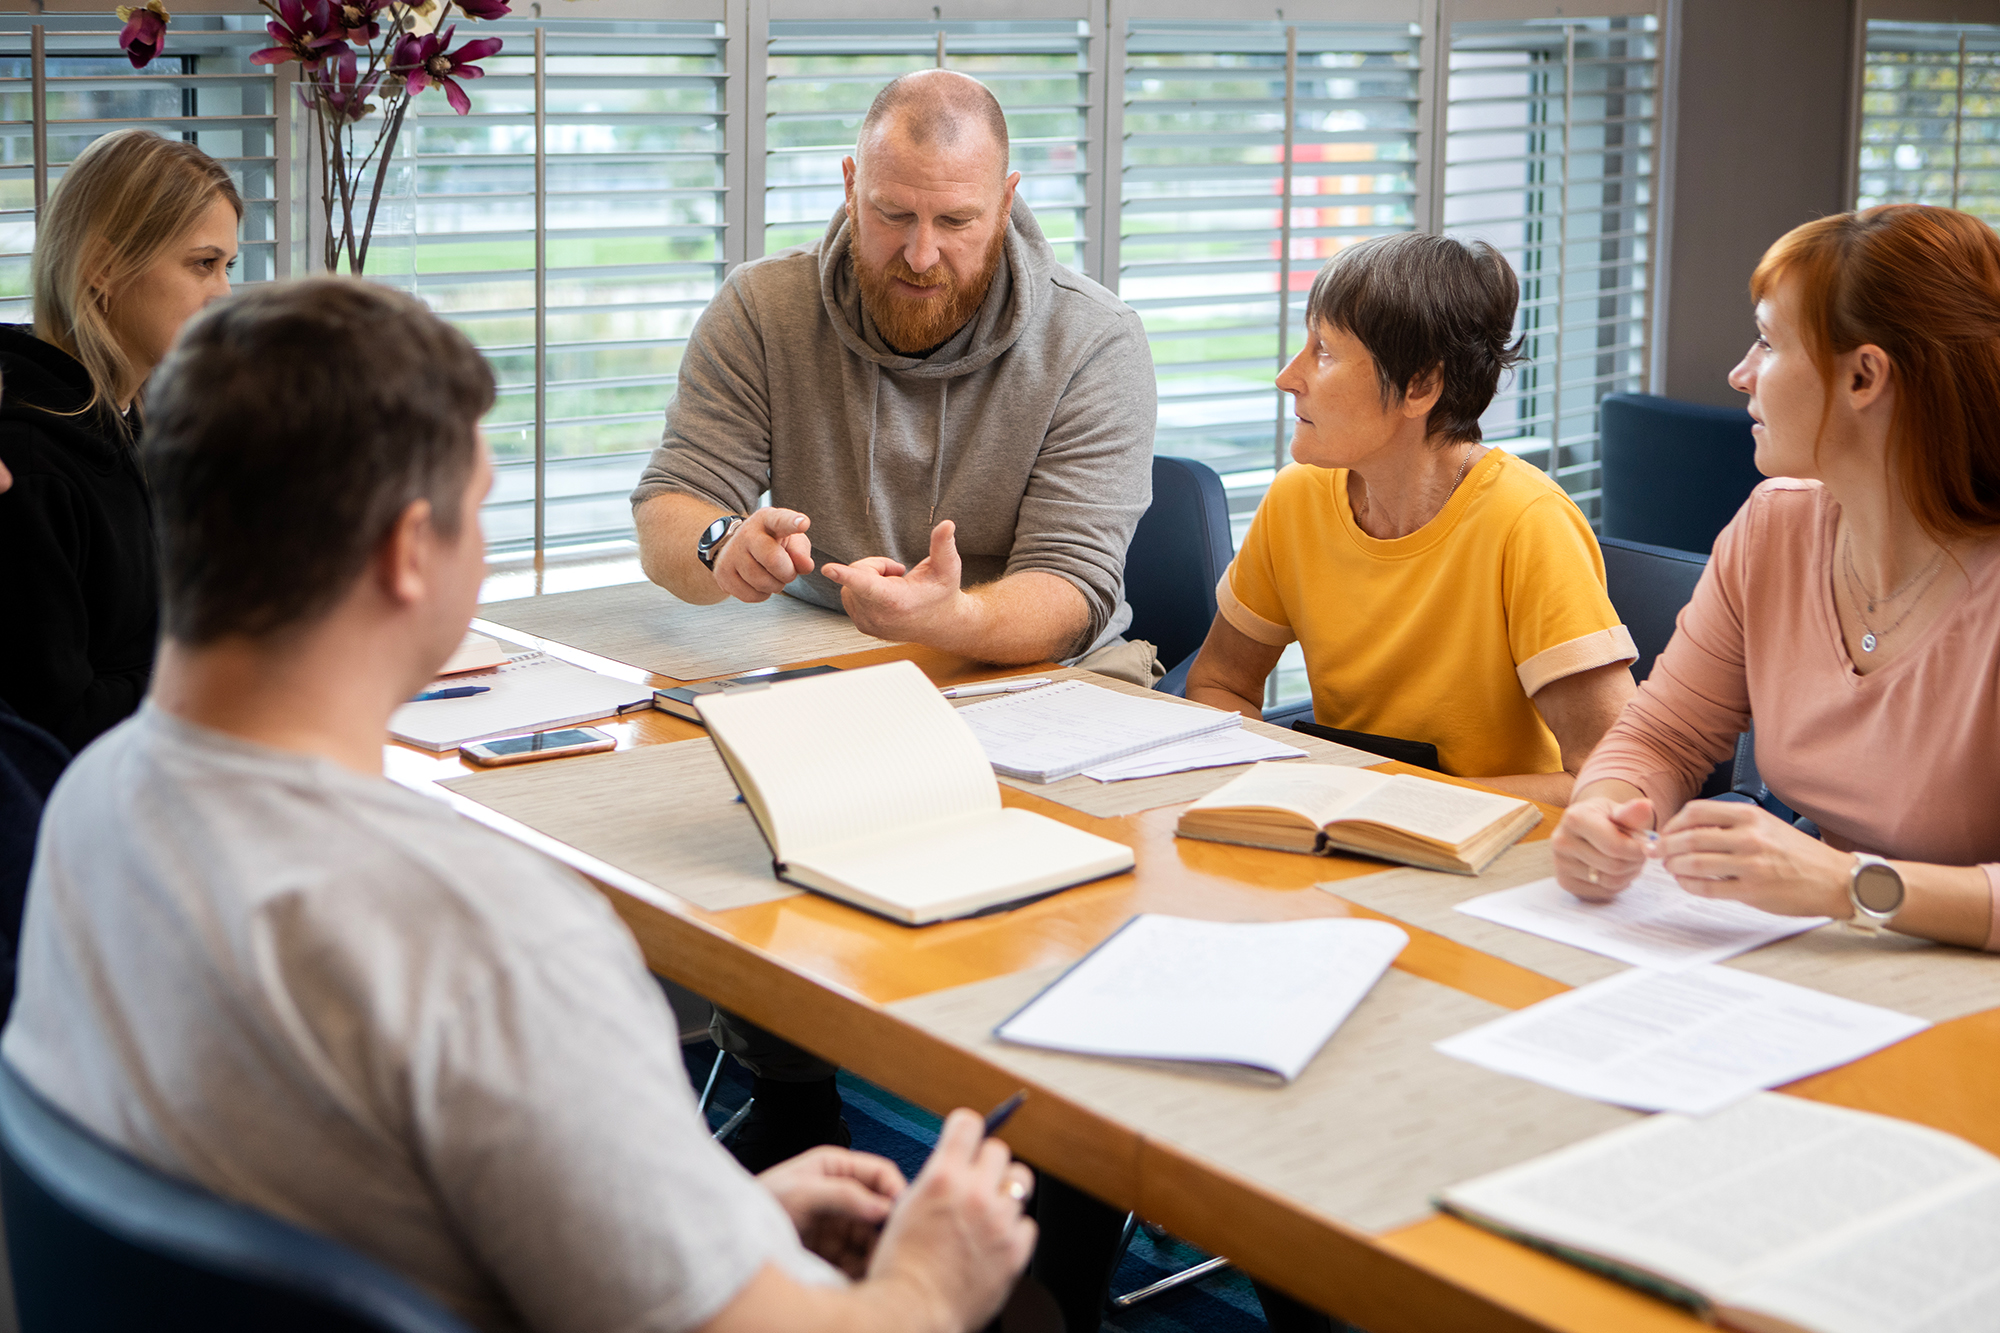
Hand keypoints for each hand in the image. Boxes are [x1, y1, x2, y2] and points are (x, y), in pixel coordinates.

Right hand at [713, 507, 814, 602]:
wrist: (737, 548)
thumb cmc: (770, 543)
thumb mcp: (790, 540)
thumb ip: (801, 551)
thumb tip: (806, 566)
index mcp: (767, 520)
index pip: (779, 520)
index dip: (792, 522)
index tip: (804, 523)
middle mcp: (747, 533)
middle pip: (773, 560)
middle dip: (788, 573)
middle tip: (787, 571)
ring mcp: (731, 553)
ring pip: (762, 582)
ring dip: (775, 585)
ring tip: (771, 575)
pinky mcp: (722, 573)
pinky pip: (751, 595)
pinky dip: (761, 594)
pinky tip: (758, 583)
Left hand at [758, 1146, 905, 1278]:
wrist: (731, 1241)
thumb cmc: (757, 1204)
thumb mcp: (801, 1192)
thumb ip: (843, 1194)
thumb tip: (883, 1206)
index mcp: (835, 1167)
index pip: (880, 1173)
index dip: (896, 1191)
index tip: (905, 1214)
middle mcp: (841, 1195)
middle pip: (881, 1209)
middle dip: (889, 1227)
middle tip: (895, 1245)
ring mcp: (838, 1224)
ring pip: (873, 1237)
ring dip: (879, 1251)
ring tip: (881, 1264)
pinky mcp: (833, 1252)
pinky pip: (859, 1259)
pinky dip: (866, 1269)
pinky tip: (865, 1275)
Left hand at [822, 520, 967, 641]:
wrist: (940, 624)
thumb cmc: (941, 594)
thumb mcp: (948, 568)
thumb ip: (943, 545)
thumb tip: (947, 525)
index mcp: (896, 600)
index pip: (866, 584)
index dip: (845, 574)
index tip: (828, 569)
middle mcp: (878, 615)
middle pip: (858, 572)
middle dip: (875, 566)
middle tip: (898, 574)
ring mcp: (867, 623)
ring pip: (850, 582)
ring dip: (868, 578)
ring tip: (893, 586)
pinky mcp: (861, 625)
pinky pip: (848, 594)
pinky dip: (863, 589)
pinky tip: (884, 595)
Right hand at [865, 1109, 1035, 1332]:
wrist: (912, 1310)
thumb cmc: (901, 1266)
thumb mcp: (907, 1206)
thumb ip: (936, 1179)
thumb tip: (955, 1164)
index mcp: (943, 1177)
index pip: (970, 1123)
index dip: (967, 1129)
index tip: (968, 1137)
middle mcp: (975, 1193)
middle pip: (999, 1151)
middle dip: (987, 1164)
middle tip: (976, 1182)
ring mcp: (999, 1222)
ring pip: (1020, 1183)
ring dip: (1005, 1193)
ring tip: (989, 1212)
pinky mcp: (1016, 1250)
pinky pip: (1027, 1223)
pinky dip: (1014, 1229)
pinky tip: (994, 1241)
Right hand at [1551, 796, 1655, 900]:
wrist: (1583, 829)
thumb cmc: (1603, 818)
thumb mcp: (1617, 810)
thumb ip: (1632, 812)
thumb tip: (1645, 806)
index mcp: (1574, 818)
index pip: (1615, 846)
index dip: (1638, 850)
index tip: (1647, 846)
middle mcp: (1561, 841)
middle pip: (1614, 866)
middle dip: (1635, 862)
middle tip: (1639, 854)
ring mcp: (1560, 864)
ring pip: (1610, 881)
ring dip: (1628, 874)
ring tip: (1629, 861)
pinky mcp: (1564, 882)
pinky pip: (1602, 892)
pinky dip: (1617, 885)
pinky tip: (1615, 871)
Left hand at [1657, 799, 1852, 918]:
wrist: (1836, 880)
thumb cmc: (1799, 854)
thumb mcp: (1767, 826)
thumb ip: (1732, 825)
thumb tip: (1690, 830)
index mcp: (1751, 816)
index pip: (1696, 812)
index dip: (1673, 823)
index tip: (1665, 832)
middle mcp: (1749, 837)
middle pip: (1690, 837)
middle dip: (1666, 846)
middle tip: (1657, 853)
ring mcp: (1751, 864)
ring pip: (1695, 862)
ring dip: (1675, 866)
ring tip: (1670, 867)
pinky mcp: (1753, 890)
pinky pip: (1709, 888)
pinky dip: (1690, 885)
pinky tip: (1686, 883)